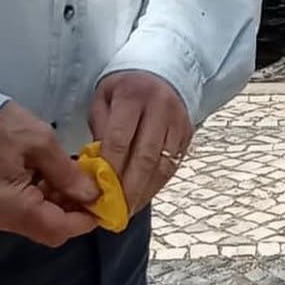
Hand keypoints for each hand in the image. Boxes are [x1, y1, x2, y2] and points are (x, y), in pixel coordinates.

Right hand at [0, 100, 101, 246]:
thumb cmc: (2, 128)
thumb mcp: (41, 142)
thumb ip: (67, 172)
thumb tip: (93, 194)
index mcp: (13, 207)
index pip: (57, 228)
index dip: (85, 220)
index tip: (106, 204)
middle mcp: (5, 220)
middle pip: (50, 230)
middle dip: (76, 212)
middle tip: (95, 188)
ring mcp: (0, 215)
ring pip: (42, 221)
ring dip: (64, 204)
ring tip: (80, 179)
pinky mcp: (0, 206)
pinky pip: (31, 212)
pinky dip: (49, 199)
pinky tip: (59, 178)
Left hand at [89, 71, 192, 214]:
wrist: (162, 71)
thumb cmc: (125, 89)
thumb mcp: (104, 98)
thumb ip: (100, 129)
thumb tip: (98, 168)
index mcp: (133, 95)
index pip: (119, 139)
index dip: (109, 170)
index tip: (96, 194)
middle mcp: (160, 107)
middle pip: (145, 157)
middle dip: (128, 189)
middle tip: (114, 212)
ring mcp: (178, 120)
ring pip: (162, 165)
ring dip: (144, 192)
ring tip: (128, 210)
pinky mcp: (188, 133)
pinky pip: (173, 165)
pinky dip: (157, 185)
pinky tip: (143, 196)